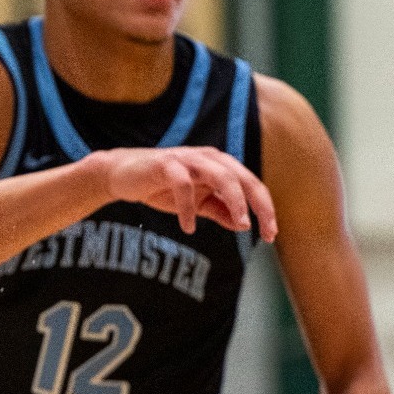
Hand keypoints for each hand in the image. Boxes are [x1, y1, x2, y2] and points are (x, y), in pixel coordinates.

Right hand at [99, 146, 276, 240]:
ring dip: (234, 200)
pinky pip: (183, 185)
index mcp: (219, 166)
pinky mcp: (165, 164)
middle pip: (242, 178)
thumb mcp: (197, 203)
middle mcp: (208, 158)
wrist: (123, 175)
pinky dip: (188, 208)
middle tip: (264, 231)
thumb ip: (220, 211)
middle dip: (257, 204)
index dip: (264, 208)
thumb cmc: (163, 187)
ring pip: (221, 175)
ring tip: (241, 224)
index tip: (271, 234)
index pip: (250, 184)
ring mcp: (187, 159)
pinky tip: (188, 228)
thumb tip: (243, 226)